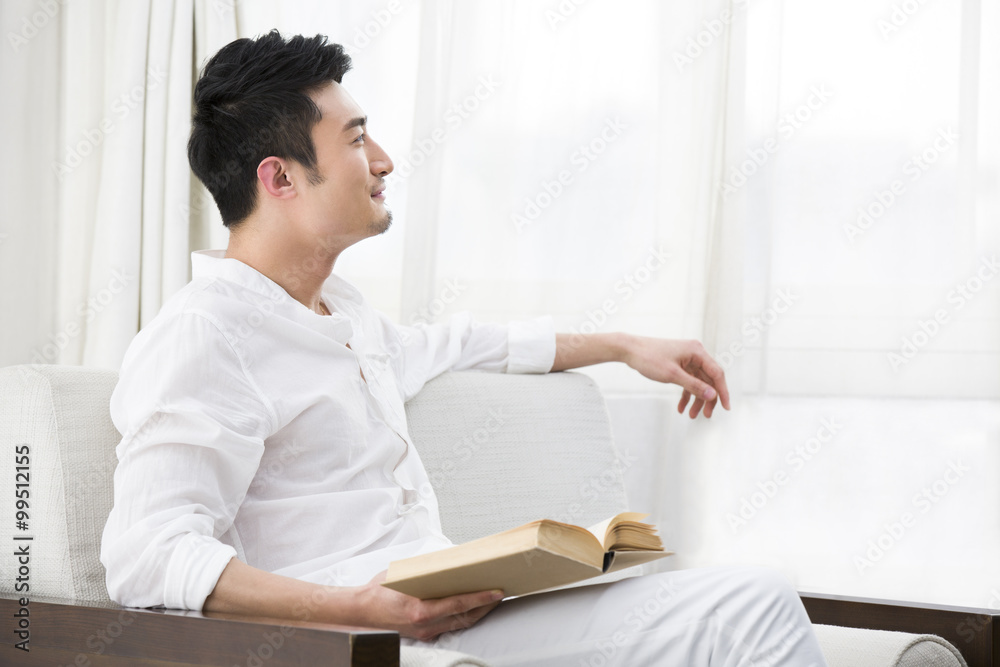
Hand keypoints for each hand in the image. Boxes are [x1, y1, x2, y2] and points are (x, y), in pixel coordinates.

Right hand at [354, 571, 503, 640]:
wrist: (362, 611)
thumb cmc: (381, 590)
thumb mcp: (404, 574)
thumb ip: (428, 569)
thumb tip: (451, 560)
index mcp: (420, 610)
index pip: (458, 604)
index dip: (480, 598)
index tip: (497, 591)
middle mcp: (425, 625)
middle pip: (465, 617)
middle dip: (486, 606)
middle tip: (501, 593)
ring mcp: (426, 632)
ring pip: (460, 624)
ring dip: (478, 611)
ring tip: (492, 598)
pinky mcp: (425, 634)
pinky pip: (450, 626)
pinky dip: (464, 616)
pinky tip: (472, 606)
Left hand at [622, 336, 730, 418]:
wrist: (629, 349)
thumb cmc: (649, 358)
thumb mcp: (673, 375)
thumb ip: (694, 385)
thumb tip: (713, 395)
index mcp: (697, 351)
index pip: (717, 373)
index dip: (723, 392)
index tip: (726, 408)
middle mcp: (695, 354)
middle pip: (709, 380)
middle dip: (707, 398)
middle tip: (706, 416)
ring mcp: (687, 359)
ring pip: (698, 383)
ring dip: (696, 399)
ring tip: (691, 415)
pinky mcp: (679, 364)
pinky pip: (687, 382)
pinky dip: (686, 394)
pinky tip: (681, 408)